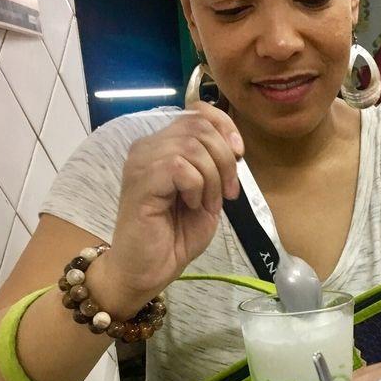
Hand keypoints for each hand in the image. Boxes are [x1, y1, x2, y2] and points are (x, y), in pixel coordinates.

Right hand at [96, 102, 243, 315]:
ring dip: (212, 178)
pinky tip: (192, 205)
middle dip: (225, 159)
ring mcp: (141, 161)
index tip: (240, 154)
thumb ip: (215, 166)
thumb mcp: (206, 194)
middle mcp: (148, 146)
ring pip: (192, 146)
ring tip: (206, 204)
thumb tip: (234, 145)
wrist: (147, 269)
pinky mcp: (141, 180)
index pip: (198, 111)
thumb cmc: (174, 236)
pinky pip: (180, 166)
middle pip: (200, 126)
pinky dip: (197, 187)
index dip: (225, 126)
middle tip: (226, 193)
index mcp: (163, 145)